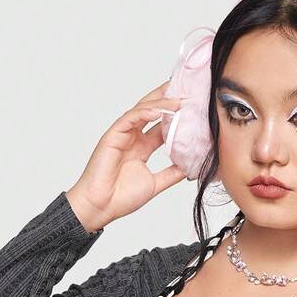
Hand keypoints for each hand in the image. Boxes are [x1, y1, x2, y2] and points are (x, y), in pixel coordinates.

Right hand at [66, 81, 189, 231]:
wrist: (101, 207)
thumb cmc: (121, 197)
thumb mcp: (155, 184)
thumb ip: (171, 174)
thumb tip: (191, 167)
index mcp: (142, 146)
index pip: (162, 124)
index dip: (177, 115)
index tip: (195, 108)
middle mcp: (133, 137)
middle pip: (153, 111)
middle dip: (169, 99)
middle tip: (187, 89)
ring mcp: (123, 134)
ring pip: (143, 111)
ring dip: (161, 103)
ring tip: (179, 99)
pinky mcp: (113, 135)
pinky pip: (130, 118)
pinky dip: (145, 113)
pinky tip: (159, 110)